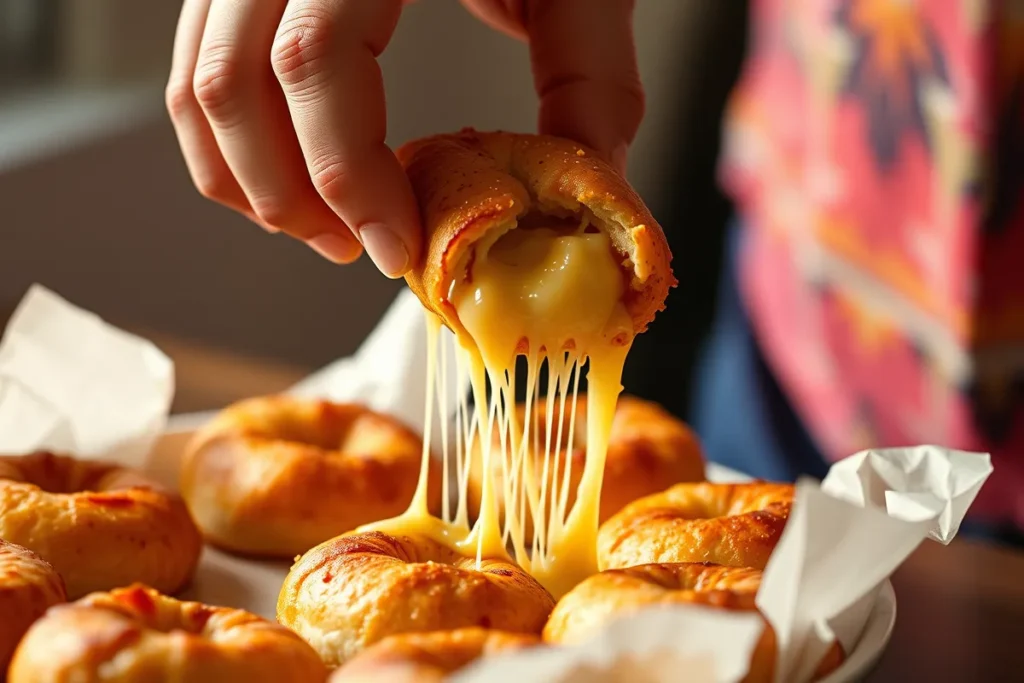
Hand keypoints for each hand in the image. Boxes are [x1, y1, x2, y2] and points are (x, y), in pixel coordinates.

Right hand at [166, 0, 643, 277]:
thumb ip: (591, 75)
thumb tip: (591, 183)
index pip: (314, 60)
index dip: (347, 173)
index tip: (399, 243)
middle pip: (234, 82)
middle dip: (290, 195)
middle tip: (359, 248)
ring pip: (199, 78)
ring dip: (251, 178)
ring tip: (326, 229)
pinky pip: (203, 61)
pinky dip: (236, 138)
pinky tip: (295, 177)